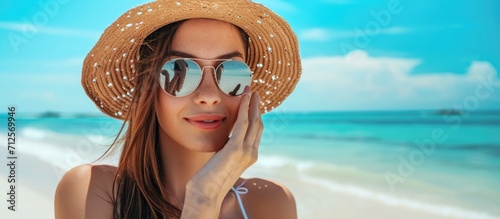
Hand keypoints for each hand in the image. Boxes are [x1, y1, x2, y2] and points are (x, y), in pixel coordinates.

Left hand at [181, 87, 262, 217]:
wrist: (206, 193)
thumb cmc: (209, 180)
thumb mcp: (221, 161)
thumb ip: (226, 150)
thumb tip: (223, 141)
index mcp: (250, 156)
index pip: (256, 131)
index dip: (255, 115)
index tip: (251, 103)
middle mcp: (252, 153)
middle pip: (258, 124)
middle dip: (256, 107)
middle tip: (253, 92)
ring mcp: (246, 151)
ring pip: (253, 121)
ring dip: (252, 104)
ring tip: (249, 91)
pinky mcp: (236, 149)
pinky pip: (243, 123)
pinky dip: (244, 108)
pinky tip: (243, 98)